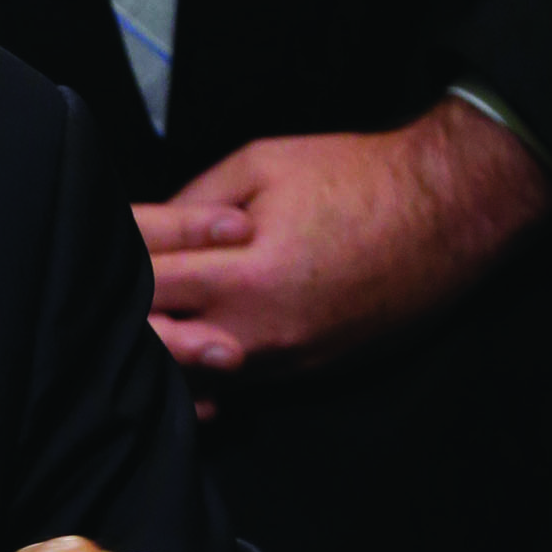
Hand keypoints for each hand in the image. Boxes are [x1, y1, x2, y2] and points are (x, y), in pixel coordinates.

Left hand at [138, 97, 549, 396]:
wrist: (449, 213)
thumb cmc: (357, 178)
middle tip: (107, 306)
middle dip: (132, 326)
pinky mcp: (308, 374)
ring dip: (167, 355)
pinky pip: (239, 387)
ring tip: (142, 332)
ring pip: (195, 379)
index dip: (117, 271)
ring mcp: (287, 362)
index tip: (102, 256)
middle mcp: (261, 333)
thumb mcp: (261, 165)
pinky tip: (191, 356)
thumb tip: (150, 232)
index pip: (149, 288)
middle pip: (161, 350)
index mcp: (245, 276)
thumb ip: (194, 203)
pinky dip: (208, 375)